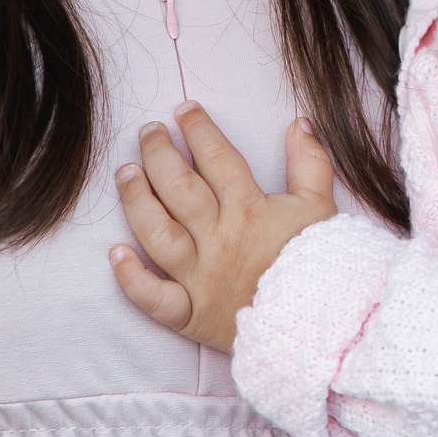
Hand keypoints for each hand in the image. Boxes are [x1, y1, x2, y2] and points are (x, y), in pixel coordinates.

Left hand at [109, 103, 336, 351]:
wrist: (322, 325)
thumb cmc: (320, 262)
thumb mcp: (321, 205)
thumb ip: (310, 161)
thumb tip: (299, 122)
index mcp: (250, 210)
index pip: (217, 158)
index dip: (199, 129)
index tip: (184, 110)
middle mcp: (219, 240)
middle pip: (179, 189)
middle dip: (160, 153)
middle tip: (148, 132)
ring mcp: (201, 278)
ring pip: (158, 234)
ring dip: (137, 201)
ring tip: (126, 173)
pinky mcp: (191, 314)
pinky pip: (154, 298)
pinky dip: (131, 278)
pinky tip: (116, 254)